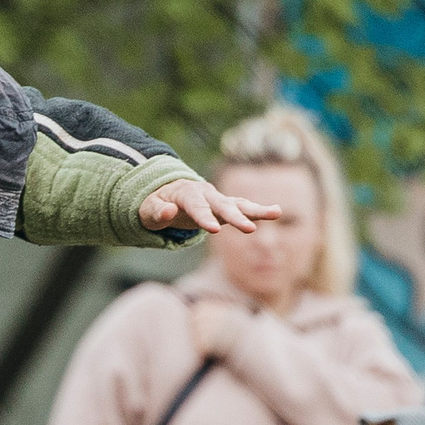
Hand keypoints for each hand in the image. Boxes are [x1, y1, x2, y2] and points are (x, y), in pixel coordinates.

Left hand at [141, 178, 277, 236]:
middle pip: (222, 206)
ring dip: (256, 210)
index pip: (196, 207)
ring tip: (277, 212)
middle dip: (236, 217)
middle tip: (250, 230)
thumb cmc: (156, 204)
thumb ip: (157, 211)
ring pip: (238, 204)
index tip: (213, 230)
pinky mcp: (225, 206)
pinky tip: (277, 212)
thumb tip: (166, 212)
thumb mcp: (148, 210)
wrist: (168, 193)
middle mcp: (206, 194)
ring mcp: (218, 199)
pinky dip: (258, 211)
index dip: (204, 218)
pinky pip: (243, 208)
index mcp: (186, 194)